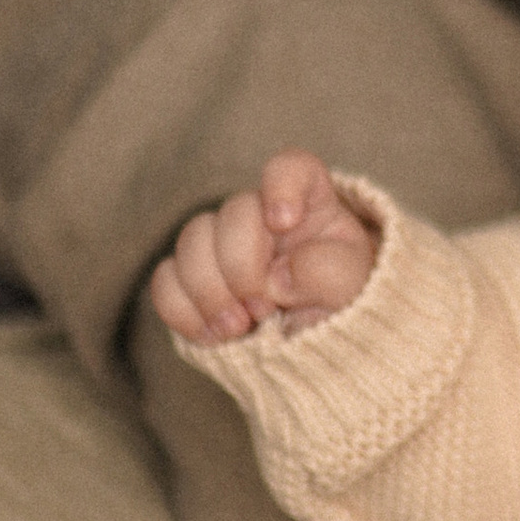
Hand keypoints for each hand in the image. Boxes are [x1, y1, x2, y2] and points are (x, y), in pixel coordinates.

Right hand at [149, 150, 378, 342]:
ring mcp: (224, 247)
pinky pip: (166, 281)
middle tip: (263, 311)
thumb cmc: (346, 309)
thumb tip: (277, 277)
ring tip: (237, 329)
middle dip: (242, 267)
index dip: (281, 185)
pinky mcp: (195, 282)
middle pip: (232, 214)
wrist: (322, 353)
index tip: (282, 222)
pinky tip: (211, 335)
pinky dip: (183, 310)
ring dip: (209, 291)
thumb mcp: (353, 288)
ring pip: (191, 242)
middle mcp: (262, 218)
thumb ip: (328, 271)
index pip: (291, 167)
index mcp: (310, 205)